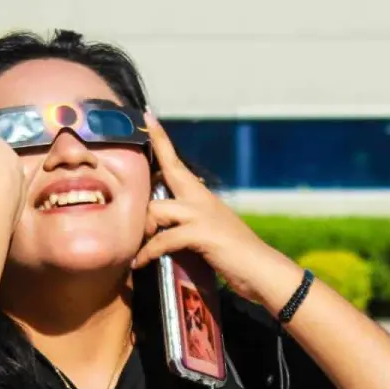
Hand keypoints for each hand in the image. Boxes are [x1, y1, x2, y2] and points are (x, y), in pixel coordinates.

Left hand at [131, 113, 297, 304]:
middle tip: (128, 170)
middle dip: (150, 168)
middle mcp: (202, 200)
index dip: (162, 140)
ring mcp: (201, 215)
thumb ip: (188, 222)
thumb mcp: (210, 231)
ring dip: (143, 230)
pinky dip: (148, 252)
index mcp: (202, 197)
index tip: (149, 116)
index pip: (178, 162)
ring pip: (157, 209)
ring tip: (137, 248)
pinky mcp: (200, 234)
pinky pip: (162, 240)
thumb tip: (164, 224)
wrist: (261, 271)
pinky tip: (140, 263)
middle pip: (170, 172)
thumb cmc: (235, 256)